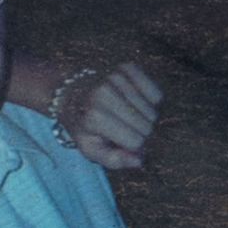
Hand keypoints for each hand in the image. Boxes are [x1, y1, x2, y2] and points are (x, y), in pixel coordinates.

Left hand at [50, 61, 164, 173]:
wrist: (70, 91)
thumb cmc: (83, 124)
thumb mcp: (90, 148)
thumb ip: (113, 160)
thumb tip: (139, 160)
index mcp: (94, 117)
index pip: (136, 142)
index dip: (133, 147)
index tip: (122, 143)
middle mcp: (105, 94)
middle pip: (147, 127)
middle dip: (140, 134)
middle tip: (124, 129)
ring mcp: (117, 78)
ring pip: (153, 112)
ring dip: (145, 118)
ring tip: (126, 115)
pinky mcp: (128, 67)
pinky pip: (157, 94)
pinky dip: (151, 102)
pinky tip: (135, 102)